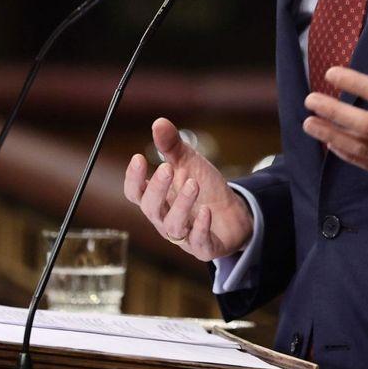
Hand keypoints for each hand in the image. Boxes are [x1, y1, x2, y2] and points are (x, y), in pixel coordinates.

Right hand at [123, 117, 252, 260]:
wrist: (234, 212)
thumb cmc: (205, 188)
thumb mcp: (189, 163)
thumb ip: (172, 146)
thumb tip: (158, 122)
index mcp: (157, 199)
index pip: (135, 193)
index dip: (133, 178)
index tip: (138, 157)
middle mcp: (164, 219)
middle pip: (151, 208)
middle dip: (157, 189)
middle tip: (167, 169)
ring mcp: (183, 236)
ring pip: (173, 225)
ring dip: (181, 204)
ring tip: (193, 184)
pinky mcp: (204, 247)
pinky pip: (198, 242)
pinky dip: (200, 227)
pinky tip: (207, 211)